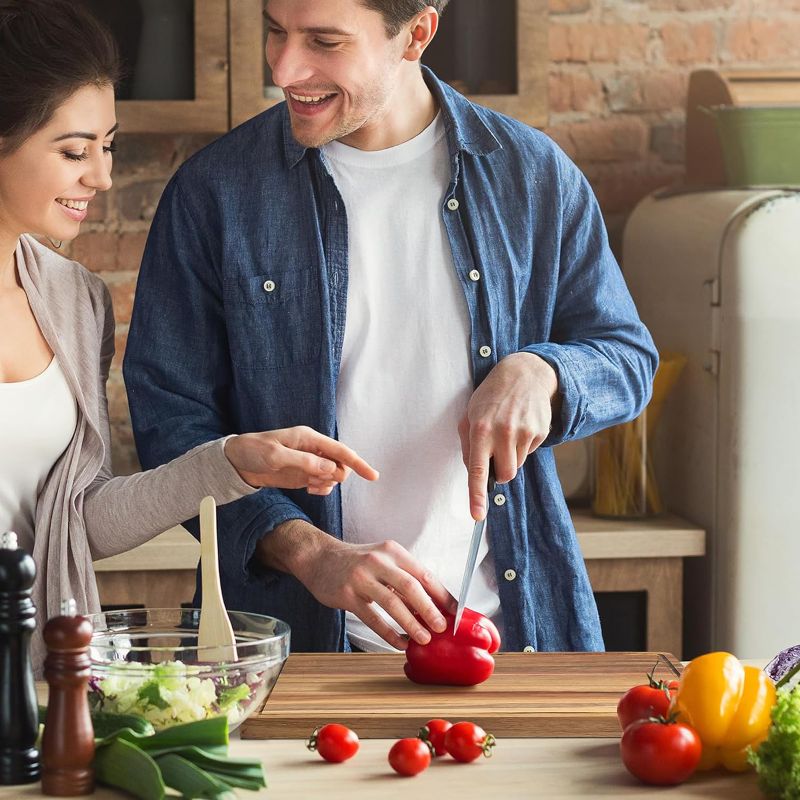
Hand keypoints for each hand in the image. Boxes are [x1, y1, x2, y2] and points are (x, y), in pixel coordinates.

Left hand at [224, 426, 378, 494]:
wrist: (236, 462)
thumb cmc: (253, 451)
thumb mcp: (276, 456)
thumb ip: (304, 462)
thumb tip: (331, 469)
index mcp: (309, 438)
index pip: (340, 450)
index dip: (358, 463)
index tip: (373, 476)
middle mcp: (313, 449)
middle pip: (340, 465)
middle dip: (335, 476)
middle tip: (315, 481)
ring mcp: (309, 462)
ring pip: (333, 476)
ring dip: (326, 484)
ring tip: (308, 485)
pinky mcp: (304, 474)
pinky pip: (323, 483)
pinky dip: (321, 489)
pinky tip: (309, 489)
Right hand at [257, 521, 455, 648]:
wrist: (319, 558)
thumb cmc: (358, 562)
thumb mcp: (383, 560)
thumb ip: (404, 579)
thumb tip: (434, 605)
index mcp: (393, 551)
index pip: (424, 574)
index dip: (442, 594)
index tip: (455, 612)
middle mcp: (378, 561)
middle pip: (411, 587)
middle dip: (430, 610)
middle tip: (442, 627)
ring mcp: (361, 578)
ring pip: (392, 603)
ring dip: (411, 624)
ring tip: (423, 639)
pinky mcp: (347, 594)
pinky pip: (372, 618)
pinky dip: (388, 633)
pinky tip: (398, 643)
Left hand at [458, 352, 558, 518]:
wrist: (524, 374)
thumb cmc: (491, 397)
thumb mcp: (470, 415)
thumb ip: (468, 445)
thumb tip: (474, 473)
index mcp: (480, 430)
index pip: (478, 470)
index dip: (476, 495)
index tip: (477, 515)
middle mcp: (502, 432)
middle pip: (505, 475)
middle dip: (500, 472)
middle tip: (496, 452)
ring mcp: (524, 432)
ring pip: (517, 465)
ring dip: (511, 456)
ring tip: (508, 431)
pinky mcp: (539, 431)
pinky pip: (530, 452)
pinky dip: (524, 445)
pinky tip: (521, 425)